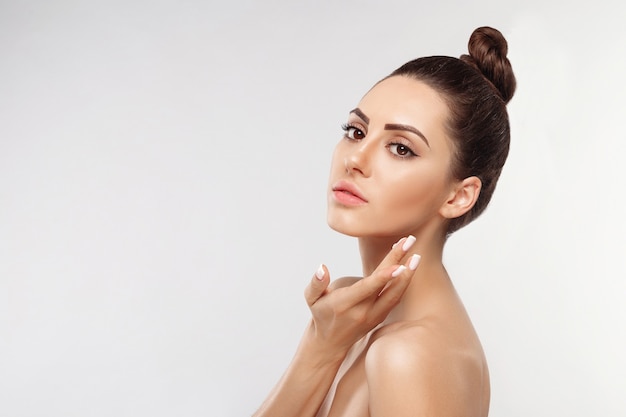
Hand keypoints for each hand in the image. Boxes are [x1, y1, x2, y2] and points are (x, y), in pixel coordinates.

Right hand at [303, 236, 420, 355]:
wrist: (330, 343)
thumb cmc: (320, 314)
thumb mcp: (311, 299)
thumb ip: (316, 283)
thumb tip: (322, 268)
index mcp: (345, 304)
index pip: (367, 288)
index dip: (383, 277)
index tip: (398, 264)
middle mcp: (362, 312)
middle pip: (385, 287)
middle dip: (400, 264)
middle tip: (410, 242)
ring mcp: (374, 316)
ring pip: (395, 295)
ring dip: (408, 275)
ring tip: (416, 256)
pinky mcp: (380, 316)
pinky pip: (395, 299)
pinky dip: (403, 283)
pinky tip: (409, 267)